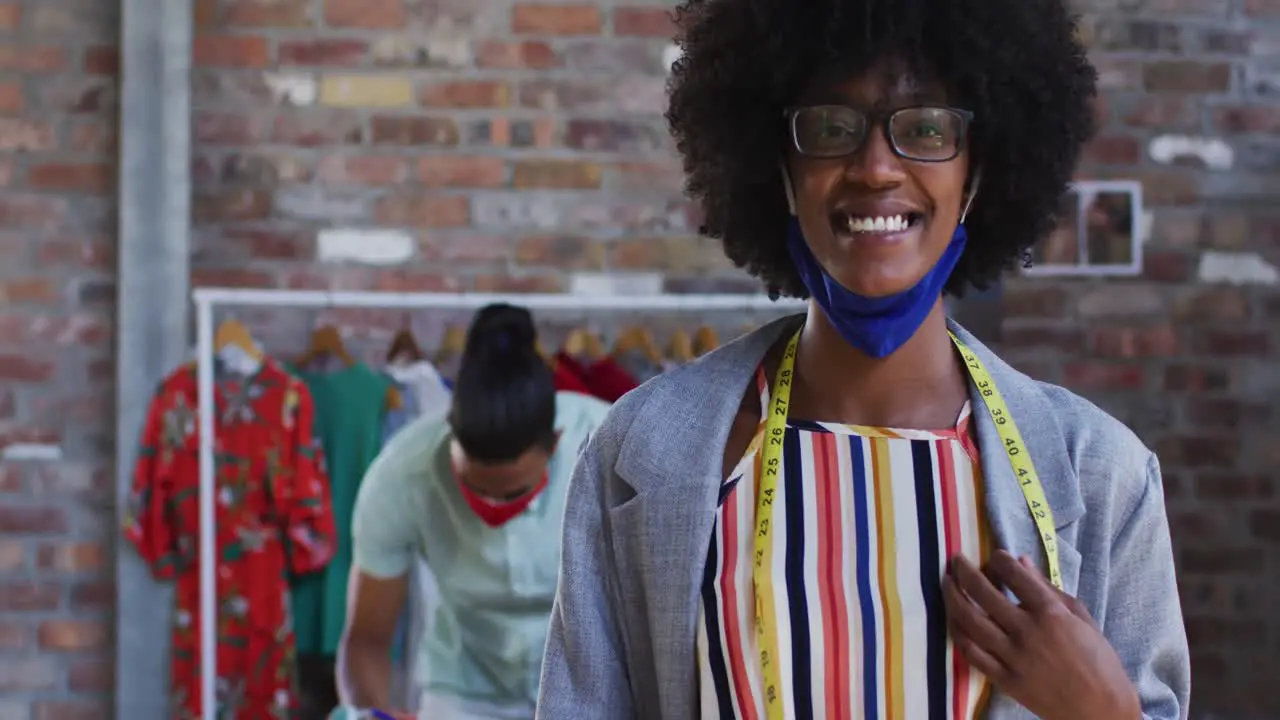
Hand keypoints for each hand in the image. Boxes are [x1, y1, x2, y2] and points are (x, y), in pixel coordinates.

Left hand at [942, 550, 1140, 719]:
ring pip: (970, 620)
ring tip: (946, 582)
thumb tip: (1022, 562)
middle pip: (984, 593)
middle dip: (965, 571)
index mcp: (1051, 613)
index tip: (995, 555)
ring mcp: (1012, 657)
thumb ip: (1050, 589)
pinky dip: (958, 633)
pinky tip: (953, 619)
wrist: (1100, 710)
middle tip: (957, 560)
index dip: (1000, 560)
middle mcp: (1027, 632)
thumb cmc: (1099, 662)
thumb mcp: (1082, 618)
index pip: (1015, 575)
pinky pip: (971, 653)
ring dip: (953, 597)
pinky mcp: (1004, 679)